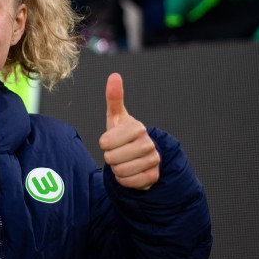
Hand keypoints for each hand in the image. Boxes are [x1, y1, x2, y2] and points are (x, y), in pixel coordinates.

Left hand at [99, 73, 159, 189]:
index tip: (110, 141)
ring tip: (123, 161)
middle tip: (117, 153)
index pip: (106, 142)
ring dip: (117, 170)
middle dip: (110, 158)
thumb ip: (114, 98)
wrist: (139, 155)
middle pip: (112, 158)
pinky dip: (125, 180)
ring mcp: (153, 159)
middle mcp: (148, 143)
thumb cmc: (123, 135)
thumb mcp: (116, 118)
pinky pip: (130, 183)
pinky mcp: (154, 176)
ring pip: (120, 171)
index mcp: (137, 127)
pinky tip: (130, 172)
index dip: (104, 144)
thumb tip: (114, 75)